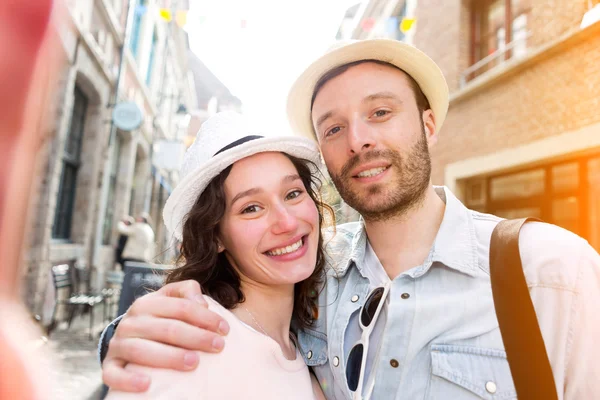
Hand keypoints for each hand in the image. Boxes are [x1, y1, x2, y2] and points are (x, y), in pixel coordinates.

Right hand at [102, 280, 229, 391]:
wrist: (128, 338)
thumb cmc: (159, 319)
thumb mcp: (172, 299)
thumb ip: (188, 291)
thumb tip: (201, 303)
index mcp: (146, 303)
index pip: (180, 307)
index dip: (205, 317)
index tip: (225, 329)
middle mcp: (130, 322)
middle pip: (165, 328)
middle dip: (195, 337)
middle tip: (218, 346)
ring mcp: (118, 344)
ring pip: (141, 350)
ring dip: (170, 357)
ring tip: (194, 363)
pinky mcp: (109, 366)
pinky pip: (113, 375)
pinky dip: (129, 380)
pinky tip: (148, 385)